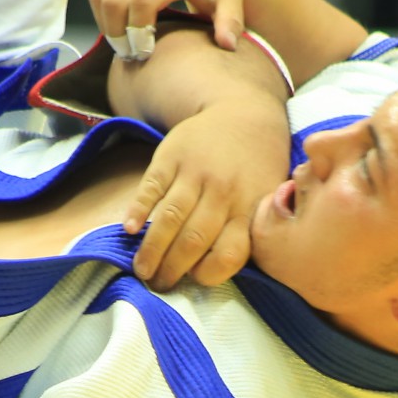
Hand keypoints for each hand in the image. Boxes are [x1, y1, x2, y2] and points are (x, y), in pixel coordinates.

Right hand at [88, 0, 256, 59]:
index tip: (145, 53)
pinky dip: (101, 13)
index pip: (142, 0)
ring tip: (124, 45)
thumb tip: (229, 46)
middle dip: (117, 34)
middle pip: (114, 0)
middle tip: (131, 57)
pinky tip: (119, 29)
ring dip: (106, 25)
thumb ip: (230, 21)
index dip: (137, 31)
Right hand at [122, 100, 291, 287]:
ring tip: (140, 270)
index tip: (192, 281)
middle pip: (193, 240)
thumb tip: (222, 270)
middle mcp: (223, 192)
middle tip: (157, 285)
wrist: (244, 112)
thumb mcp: (268, 197)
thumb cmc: (256, 167)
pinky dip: (138, 210)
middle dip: (172, 269)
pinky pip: (151, 187)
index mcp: (250, 209)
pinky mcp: (171, 156)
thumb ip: (252, 230)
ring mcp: (195, 173)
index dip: (208, 274)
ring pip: (170, 218)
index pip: (229, 253)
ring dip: (152, 249)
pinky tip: (129, 230)